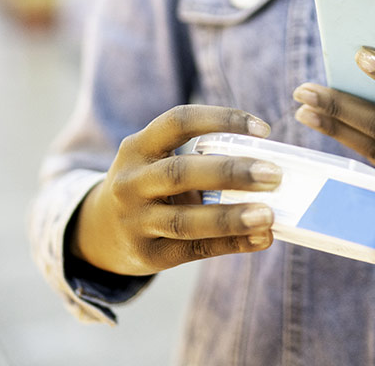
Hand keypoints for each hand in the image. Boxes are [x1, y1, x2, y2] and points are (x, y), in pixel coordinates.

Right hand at [70, 105, 281, 276]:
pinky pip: (194, 249)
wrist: (100, 231)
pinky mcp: (147, 254)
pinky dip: (232, 244)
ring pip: (185, 220)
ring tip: (269, 215)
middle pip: (181, 172)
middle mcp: (132, 181)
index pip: (179, 121)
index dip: (222, 120)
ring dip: (231, 218)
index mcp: (139, 146)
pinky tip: (262, 238)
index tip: (264, 129)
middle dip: (231, 172)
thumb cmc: (150, 186)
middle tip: (274, 174)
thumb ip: (200, 160)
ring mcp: (136, 220)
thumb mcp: (157, 161)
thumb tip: (269, 168)